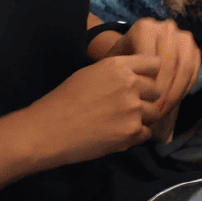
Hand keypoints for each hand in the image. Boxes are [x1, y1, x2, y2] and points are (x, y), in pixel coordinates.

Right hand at [13, 56, 163, 168]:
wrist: (45, 132)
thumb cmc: (61, 102)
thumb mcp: (90, 74)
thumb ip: (117, 73)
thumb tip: (137, 77)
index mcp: (118, 66)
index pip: (155, 63)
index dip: (149, 74)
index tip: (141, 84)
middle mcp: (129, 84)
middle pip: (156, 89)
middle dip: (145, 98)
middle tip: (126, 108)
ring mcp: (133, 109)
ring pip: (154, 112)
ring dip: (142, 118)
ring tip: (120, 123)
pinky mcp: (131, 132)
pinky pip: (146, 134)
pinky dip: (135, 137)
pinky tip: (117, 135)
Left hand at [109, 18, 201, 139]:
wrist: (129, 49)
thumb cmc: (119, 62)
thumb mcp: (115, 67)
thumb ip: (125, 78)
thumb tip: (139, 102)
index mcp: (145, 28)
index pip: (154, 61)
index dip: (153, 87)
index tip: (146, 107)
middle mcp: (166, 28)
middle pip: (172, 63)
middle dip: (167, 92)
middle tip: (158, 112)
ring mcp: (182, 36)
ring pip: (186, 66)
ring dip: (178, 91)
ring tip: (166, 109)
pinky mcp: (192, 47)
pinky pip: (194, 69)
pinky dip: (186, 87)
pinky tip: (174, 101)